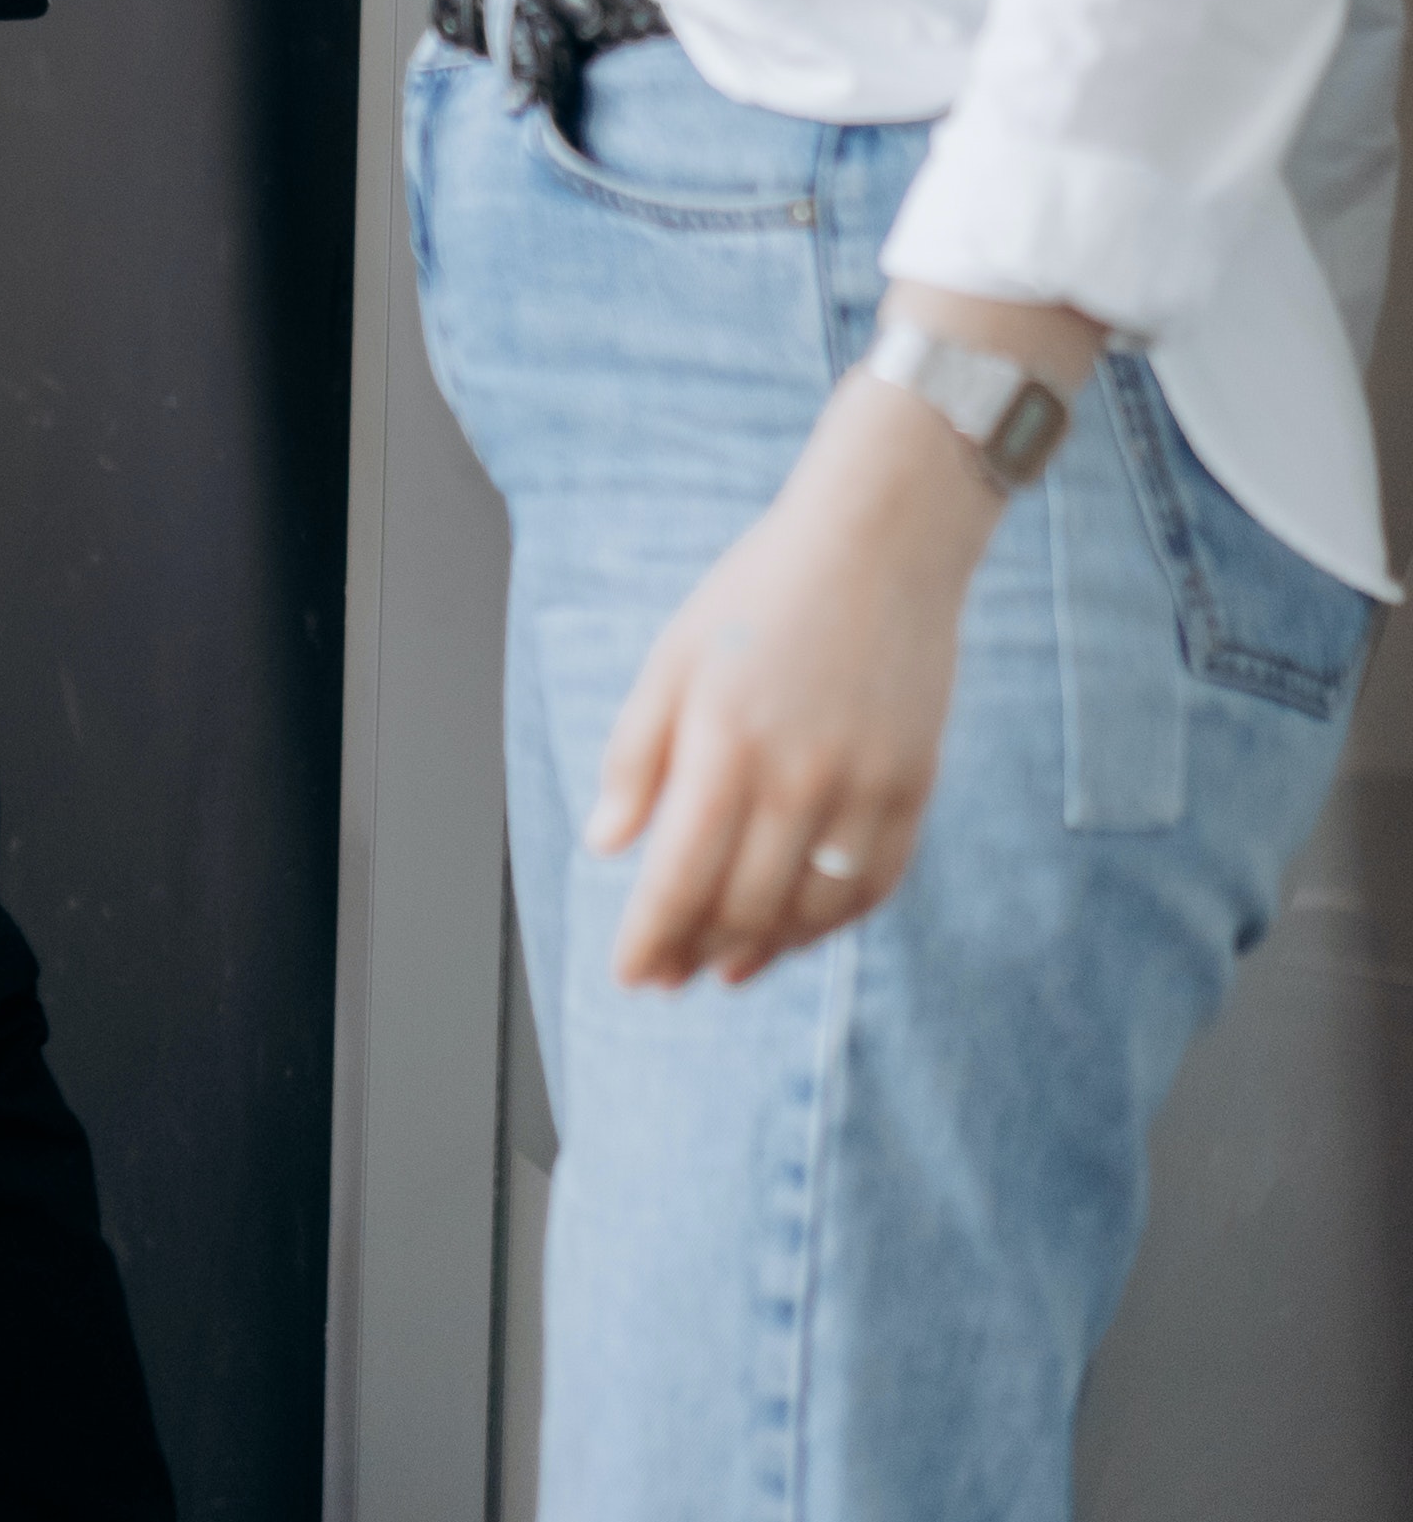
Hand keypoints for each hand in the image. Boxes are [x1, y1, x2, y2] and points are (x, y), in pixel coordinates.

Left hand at [595, 390, 1001, 988]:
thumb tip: (608, 847)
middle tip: (666, 977)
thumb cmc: (759, 597)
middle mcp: (799, 776)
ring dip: (761, 952)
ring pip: (811, 912)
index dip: (650, 938)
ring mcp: (866, 786)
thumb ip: (636, 757)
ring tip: (722, 968)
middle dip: (694, 954)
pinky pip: (874, 887)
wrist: (880, 544)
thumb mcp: (673, 659)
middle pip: (742, 907)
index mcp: (724, 743)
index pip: (679, 878)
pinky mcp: (915, 786)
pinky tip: (794, 935)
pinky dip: (831, 926)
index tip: (628, 973)